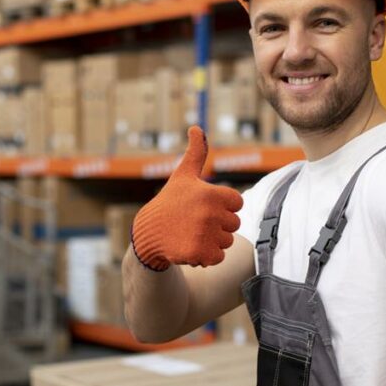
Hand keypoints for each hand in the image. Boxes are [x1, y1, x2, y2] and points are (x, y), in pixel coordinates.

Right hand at [131, 126, 243, 270]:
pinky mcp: (200, 253)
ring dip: (212, 242)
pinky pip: (217, 258)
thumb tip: (196, 127)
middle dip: (217, 226)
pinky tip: (189, 247)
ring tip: (191, 234)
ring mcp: (205, 234)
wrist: (148, 233)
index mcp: (211, 193)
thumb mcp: (183, 176)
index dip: (222, 206)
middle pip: (234, 224)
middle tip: (195, 222)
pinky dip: (206, 257)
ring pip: (226, 242)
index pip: (237, 204)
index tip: (203, 206)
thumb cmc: (170, 202)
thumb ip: (196, 153)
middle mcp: (210, 213)